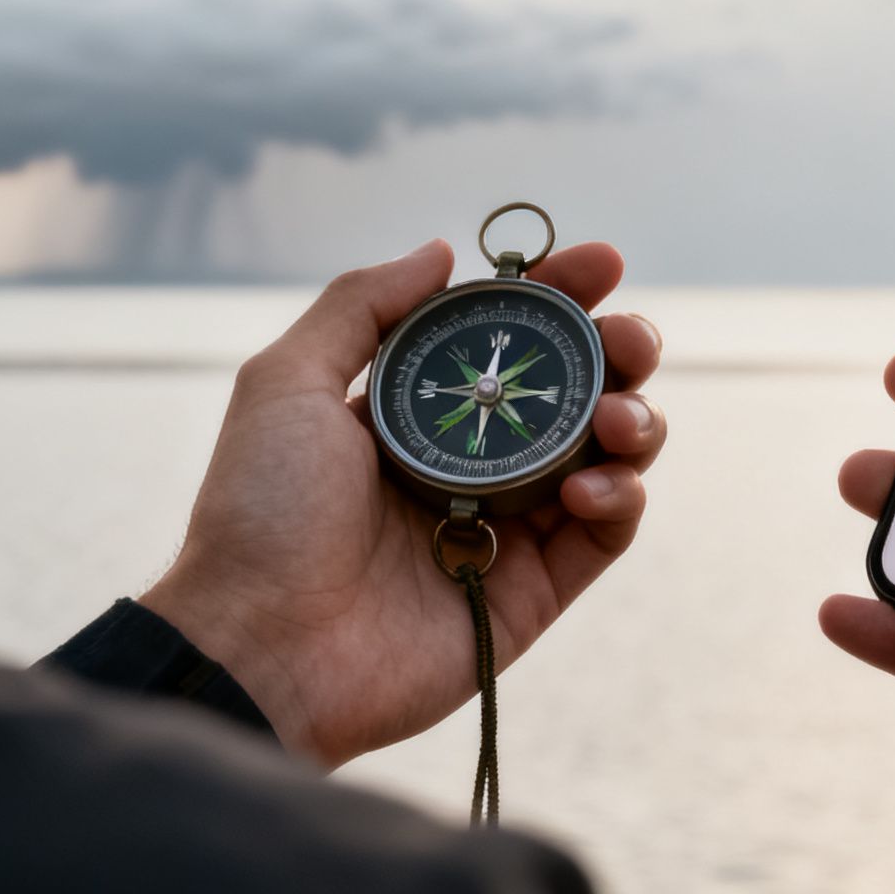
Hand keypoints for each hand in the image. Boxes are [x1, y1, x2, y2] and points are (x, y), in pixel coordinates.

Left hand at [140, 239, 665, 767]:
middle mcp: (471, 462)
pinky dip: (619, 496)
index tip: (600, 263)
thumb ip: (363, 306)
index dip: (560, 295)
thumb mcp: (288, 382)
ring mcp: (508, 528)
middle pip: (576, 391)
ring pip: (607, 456)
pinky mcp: (533, 593)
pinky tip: (591, 485)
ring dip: (634, 420)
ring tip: (617, 418)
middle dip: (619, 350)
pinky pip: (605, 534)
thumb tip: (444, 250)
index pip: (509, 338)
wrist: (262, 644)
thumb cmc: (260, 512)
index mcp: (418, 411)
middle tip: (628, 339)